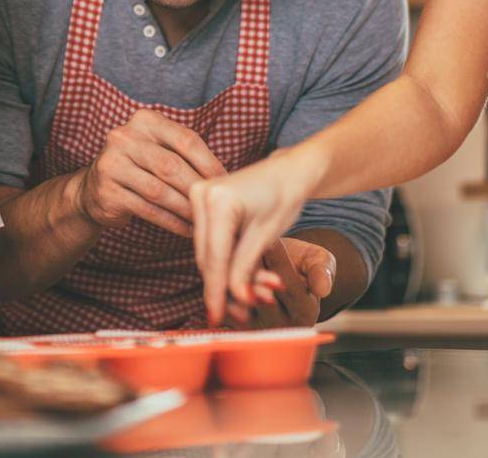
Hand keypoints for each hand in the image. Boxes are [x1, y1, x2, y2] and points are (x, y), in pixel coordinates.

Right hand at [76, 110, 226, 236]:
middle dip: (197, 189)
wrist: (93, 187)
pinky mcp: (106, 192)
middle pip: (172, 166)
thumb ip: (185, 154)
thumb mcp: (158, 149)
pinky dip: (171, 222)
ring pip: (159, 191)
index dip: (210, 163)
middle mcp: (124, 138)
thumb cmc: (140, 167)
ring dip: (185, 209)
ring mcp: (111, 164)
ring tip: (203, 220)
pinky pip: (146, 209)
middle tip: (217, 206)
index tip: (226, 182)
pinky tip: (186, 229)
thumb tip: (227, 177)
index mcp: (144, 121)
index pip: (186, 139)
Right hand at [190, 150, 316, 325]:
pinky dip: (227, 260)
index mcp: (218, 200)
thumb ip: (246, 268)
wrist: (289, 170)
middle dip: (225, 287)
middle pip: (207, 257)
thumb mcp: (267, 236)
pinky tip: (245, 278)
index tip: (216, 318)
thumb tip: (235, 298)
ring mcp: (198, 195)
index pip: (214, 257)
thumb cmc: (285, 196)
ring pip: (207, 252)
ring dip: (228, 277)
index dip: (216, 292)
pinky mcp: (200, 202)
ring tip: (254, 296)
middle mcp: (201, 194)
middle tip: (242, 314)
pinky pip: (209, 241)